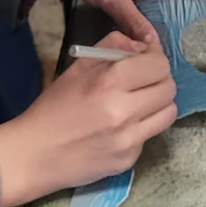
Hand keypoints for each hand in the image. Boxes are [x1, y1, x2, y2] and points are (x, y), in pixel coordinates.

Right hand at [0, 32, 176, 206]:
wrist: (36, 153)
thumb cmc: (55, 105)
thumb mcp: (79, 65)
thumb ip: (114, 46)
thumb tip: (144, 46)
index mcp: (110, 82)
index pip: (159, 65)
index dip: (156, 59)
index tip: (145, 60)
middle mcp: (124, 112)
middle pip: (169, 89)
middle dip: (160, 80)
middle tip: (143, 82)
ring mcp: (129, 140)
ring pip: (168, 113)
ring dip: (157, 104)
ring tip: (137, 103)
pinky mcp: (128, 161)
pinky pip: (149, 136)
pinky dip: (140, 128)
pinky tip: (120, 128)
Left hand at [30, 0, 178, 43]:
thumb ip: (134, 20)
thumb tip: (153, 44)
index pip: (173, 0)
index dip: (170, 24)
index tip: (166, 51)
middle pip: (161, 7)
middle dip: (156, 29)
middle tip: (153, 58)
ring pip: (146, 11)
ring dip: (141, 29)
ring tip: (143, 55)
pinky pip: (132, 11)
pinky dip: (130, 24)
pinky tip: (131, 44)